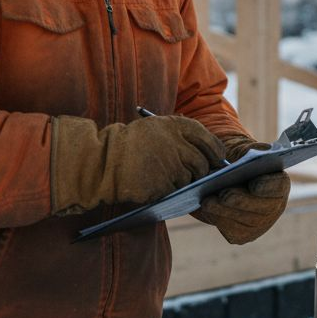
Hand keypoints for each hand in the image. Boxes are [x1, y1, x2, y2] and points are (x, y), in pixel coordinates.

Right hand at [51, 114, 225, 215]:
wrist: (100, 160)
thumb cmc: (129, 145)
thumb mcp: (154, 129)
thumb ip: (180, 137)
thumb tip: (210, 156)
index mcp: (175, 125)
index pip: (207, 139)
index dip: (215, 151)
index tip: (216, 159)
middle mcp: (176, 144)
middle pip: (201, 163)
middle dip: (200, 171)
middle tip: (194, 174)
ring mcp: (169, 166)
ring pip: (188, 179)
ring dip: (180, 181)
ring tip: (161, 175)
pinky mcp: (161, 185)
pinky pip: (173, 192)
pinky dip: (167, 191)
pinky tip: (153, 184)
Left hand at [192, 135, 290, 243]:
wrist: (224, 180)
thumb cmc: (236, 163)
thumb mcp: (241, 152)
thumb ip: (250, 150)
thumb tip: (262, 150)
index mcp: (278, 183)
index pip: (278, 186)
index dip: (268, 186)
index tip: (254, 184)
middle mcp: (274, 207)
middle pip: (261, 208)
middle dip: (241, 201)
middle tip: (224, 195)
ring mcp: (260, 224)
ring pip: (244, 222)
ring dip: (225, 212)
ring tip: (207, 201)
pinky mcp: (243, 235)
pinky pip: (232, 231)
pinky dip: (218, 219)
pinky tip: (206, 208)